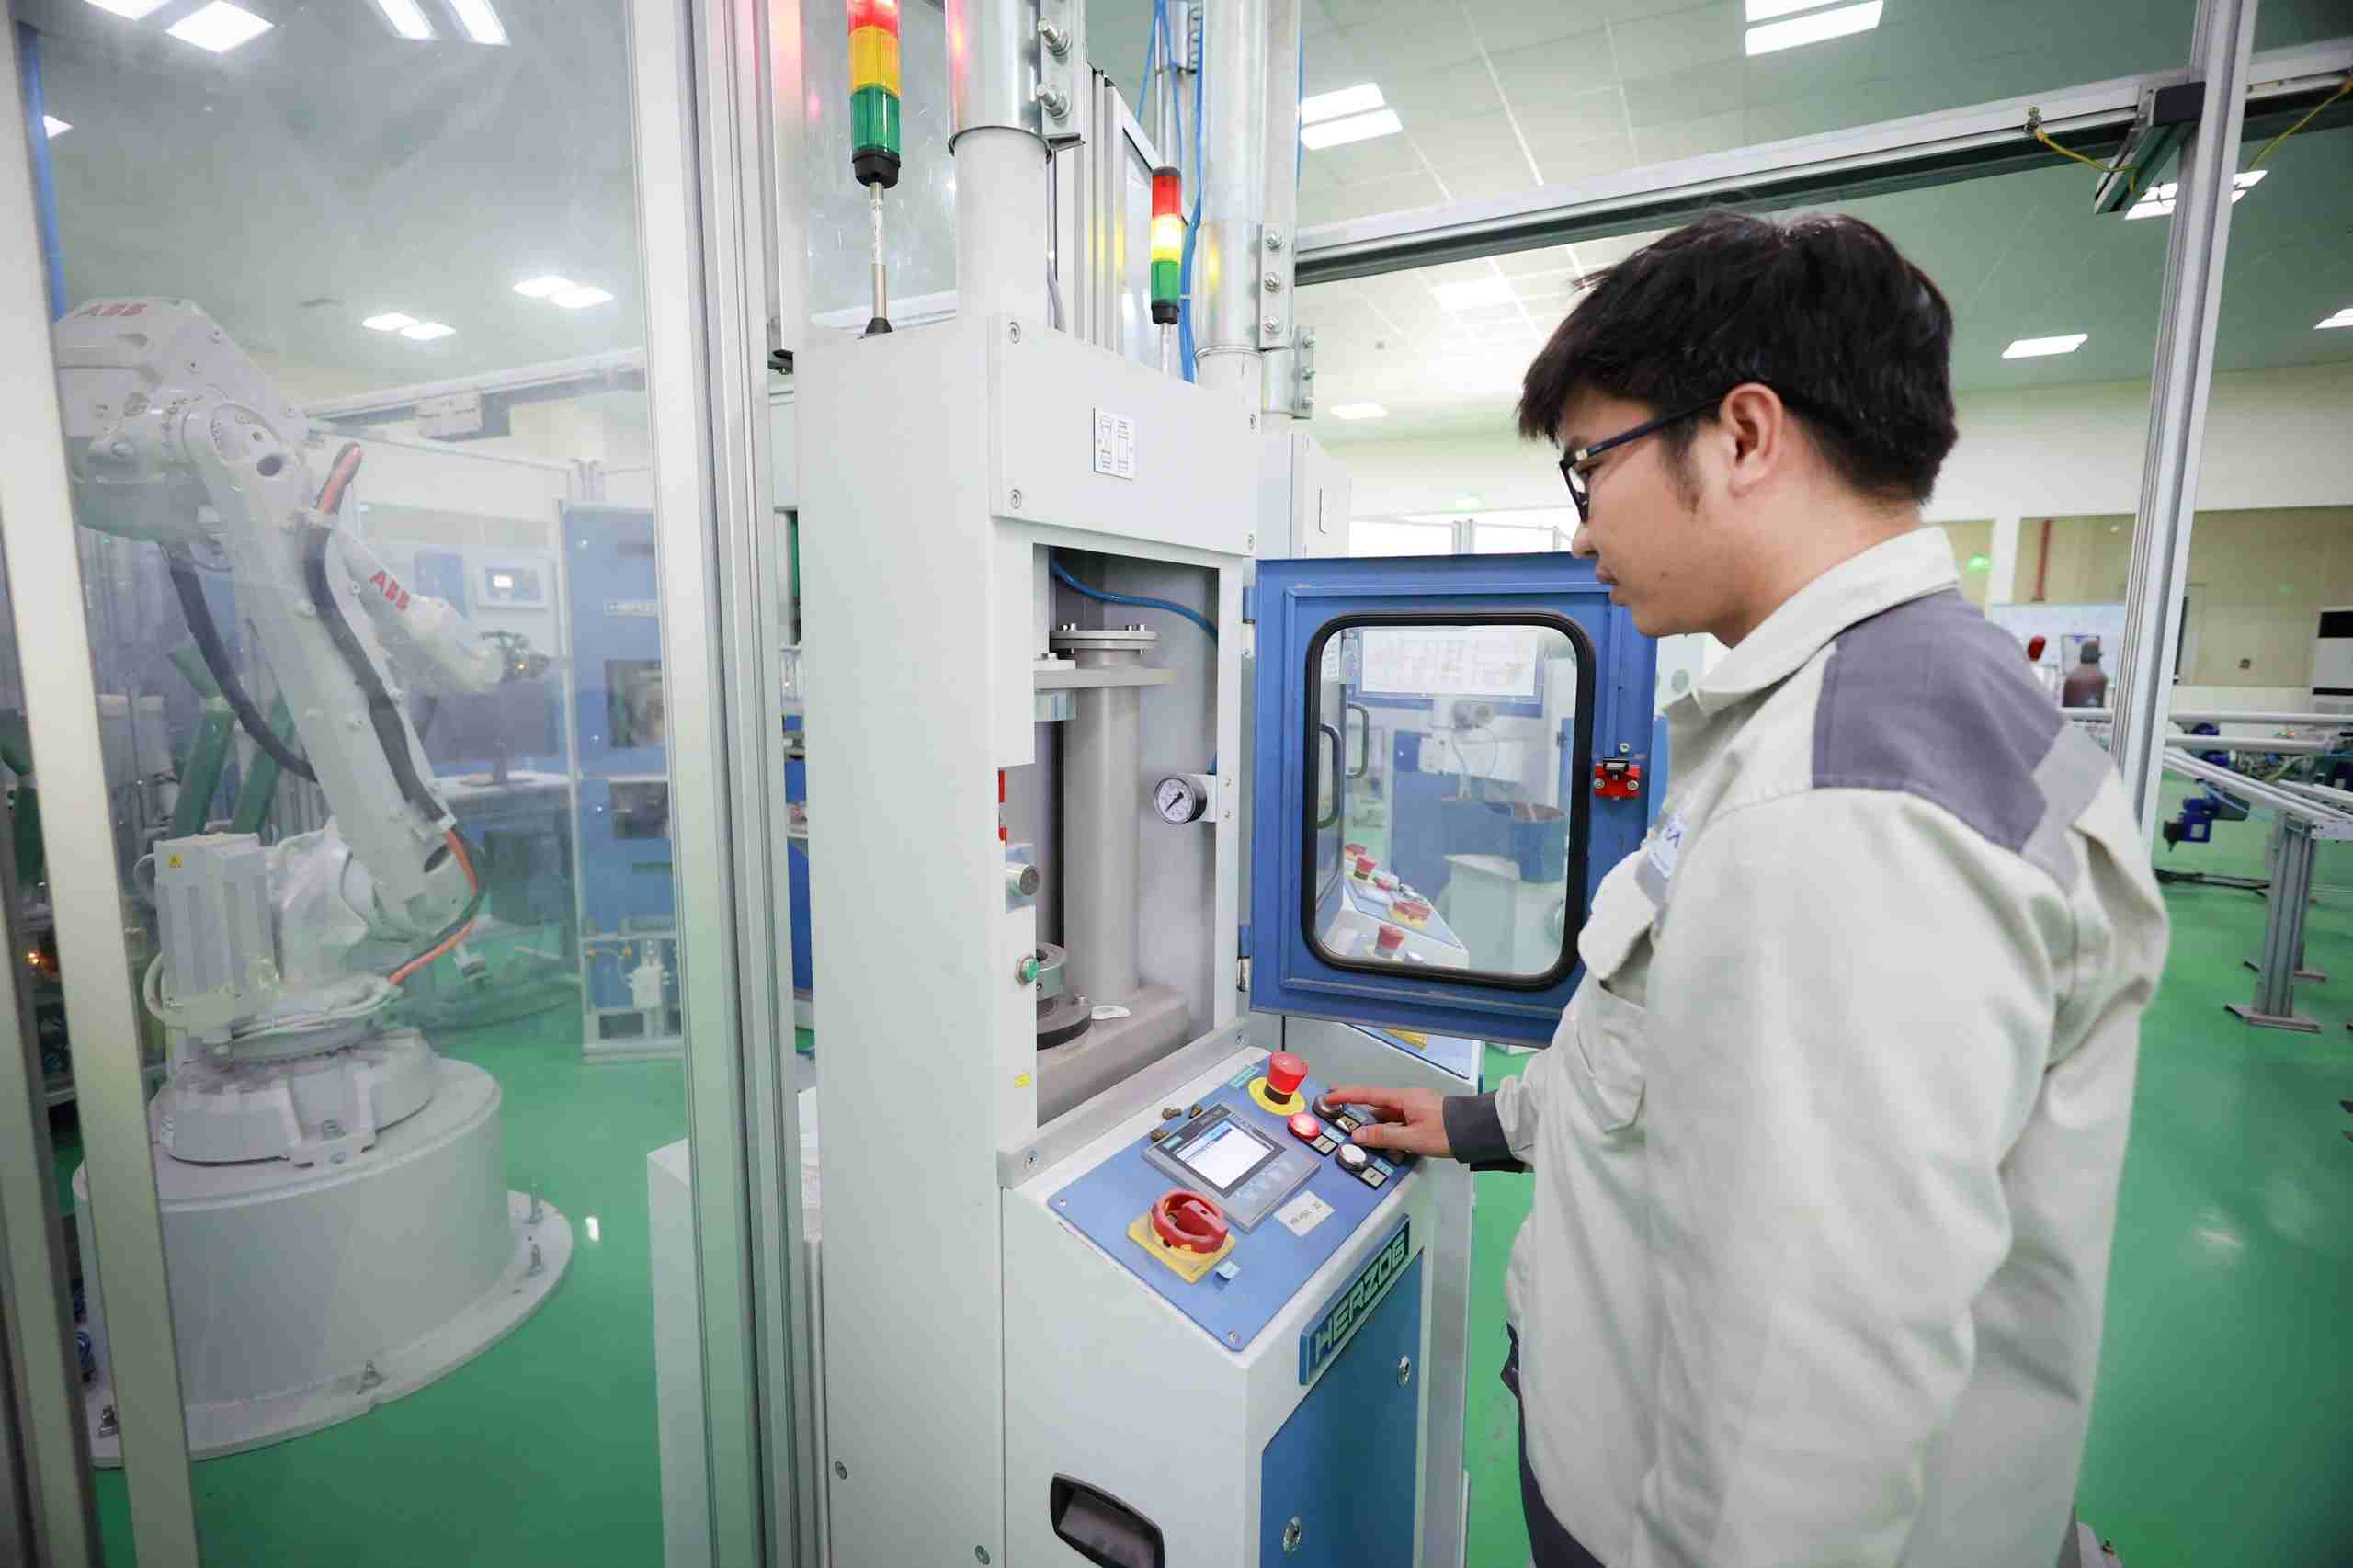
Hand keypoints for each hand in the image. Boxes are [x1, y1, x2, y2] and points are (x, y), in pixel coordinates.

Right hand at [1322, 1084, 1452, 1158]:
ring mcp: (1417, 1107)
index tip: (1327, 1096)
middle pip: (1376, 1104)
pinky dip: (1388, 1128)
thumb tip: (1357, 1135)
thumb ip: (1384, 1136)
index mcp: (1403, 1098)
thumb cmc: (1445, 1133)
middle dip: (1356, 1108)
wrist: (1477, 1131)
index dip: (1346, 1095)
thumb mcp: (1413, 1139)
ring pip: (1388, 1114)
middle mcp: (1408, 1099)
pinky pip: (1399, 1120)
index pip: (1368, 1094)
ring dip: (1373, 1123)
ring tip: (1356, 1133)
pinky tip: (1383, 1140)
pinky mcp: (1424, 1116)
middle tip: (1336, 1110)